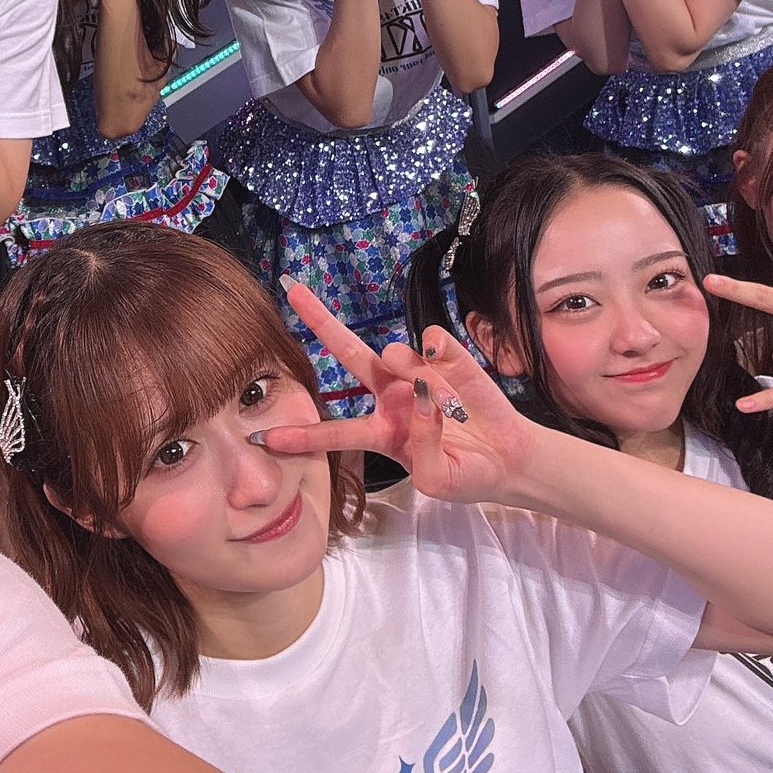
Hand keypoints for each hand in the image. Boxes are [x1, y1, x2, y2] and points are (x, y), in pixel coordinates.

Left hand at [254, 277, 540, 504]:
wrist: (509, 462)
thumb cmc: (466, 474)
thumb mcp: (438, 481)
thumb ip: (423, 448)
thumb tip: (418, 396)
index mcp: (380, 432)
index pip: (334, 433)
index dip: (302, 436)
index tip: (263, 435)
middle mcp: (391, 397)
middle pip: (350, 354)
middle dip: (322, 322)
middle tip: (294, 290)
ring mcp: (418, 374)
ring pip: (396, 354)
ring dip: (412, 372)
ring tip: (443, 403)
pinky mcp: (450, 361)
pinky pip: (435, 344)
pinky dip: (442, 355)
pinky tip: (450, 370)